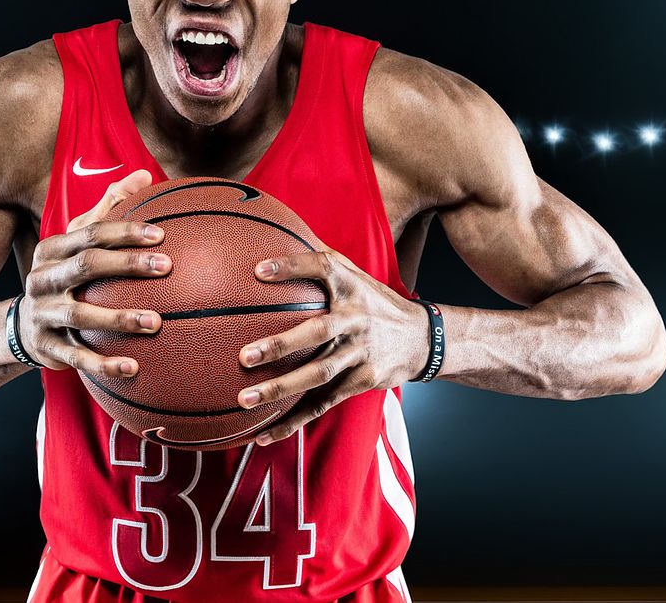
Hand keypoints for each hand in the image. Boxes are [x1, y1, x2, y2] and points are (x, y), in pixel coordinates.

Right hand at [18, 169, 169, 376]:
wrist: (22, 327)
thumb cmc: (66, 276)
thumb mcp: (78, 242)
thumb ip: (109, 208)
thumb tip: (147, 175)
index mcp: (54, 249)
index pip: (91, 233)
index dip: (125, 232)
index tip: (161, 235)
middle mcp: (44, 278)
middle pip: (86, 266)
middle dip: (127, 265)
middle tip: (166, 267)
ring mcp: (42, 313)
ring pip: (80, 314)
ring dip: (120, 319)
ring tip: (157, 323)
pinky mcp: (46, 347)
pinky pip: (76, 356)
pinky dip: (104, 363)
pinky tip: (134, 369)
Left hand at [236, 247, 429, 444]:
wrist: (422, 338)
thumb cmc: (373, 301)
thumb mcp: (354, 274)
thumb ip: (320, 259)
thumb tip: (275, 232)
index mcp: (351, 286)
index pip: (321, 268)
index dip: (291, 267)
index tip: (258, 270)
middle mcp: (356, 318)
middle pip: (316, 332)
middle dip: (281, 345)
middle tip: (243, 356)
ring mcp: (361, 352)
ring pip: (318, 374)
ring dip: (281, 388)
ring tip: (245, 400)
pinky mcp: (363, 380)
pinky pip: (323, 403)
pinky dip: (294, 420)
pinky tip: (264, 433)